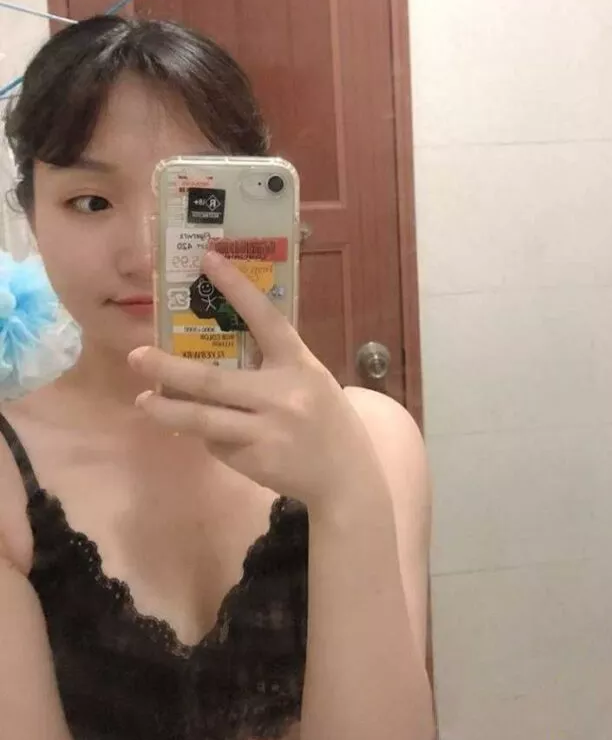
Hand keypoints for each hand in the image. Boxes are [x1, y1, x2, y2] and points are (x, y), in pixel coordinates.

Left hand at [128, 251, 381, 511]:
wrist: (346, 480)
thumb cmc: (325, 420)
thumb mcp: (310, 380)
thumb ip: (273, 364)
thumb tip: (216, 349)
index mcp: (299, 364)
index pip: (266, 318)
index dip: (237, 287)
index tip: (207, 258)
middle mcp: (282, 395)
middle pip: (212, 380)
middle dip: (167, 368)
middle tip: (136, 355)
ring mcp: (265, 431)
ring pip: (201, 419)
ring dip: (166, 410)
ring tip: (142, 400)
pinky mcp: (253, 461)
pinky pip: (215, 443)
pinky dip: (202, 434)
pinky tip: (197, 431)